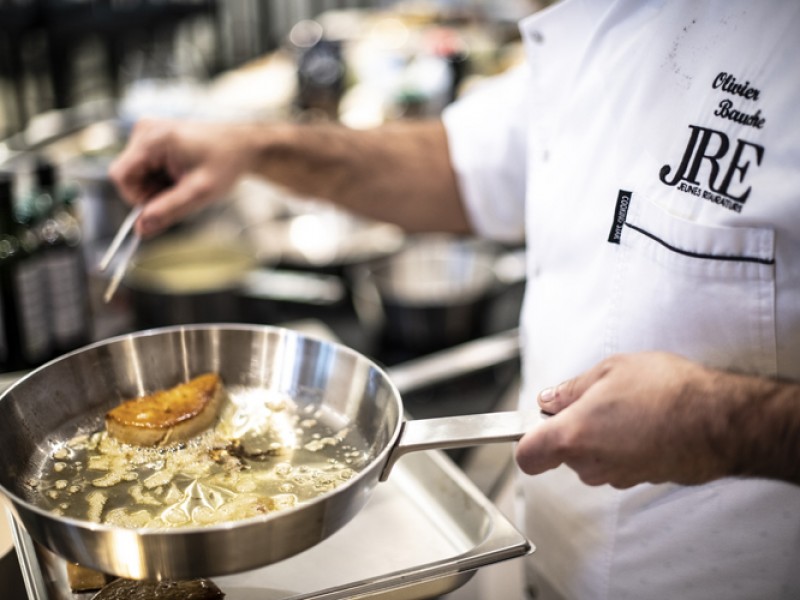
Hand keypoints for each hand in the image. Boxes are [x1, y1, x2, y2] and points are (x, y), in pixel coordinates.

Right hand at [109, 119, 250, 236]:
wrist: (241, 146)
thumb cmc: (225, 162)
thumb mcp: (199, 192)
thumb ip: (169, 210)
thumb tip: (141, 229)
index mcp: (153, 139)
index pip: (121, 176)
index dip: (136, 198)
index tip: (160, 207)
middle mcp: (144, 131)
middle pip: (128, 177)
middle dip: (150, 193)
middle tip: (181, 194)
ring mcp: (148, 133)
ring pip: (137, 175)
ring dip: (157, 188)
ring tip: (185, 183)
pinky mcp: (153, 139)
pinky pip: (145, 169)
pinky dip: (161, 179)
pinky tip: (181, 176)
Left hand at [515, 352, 731, 487]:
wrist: (721, 421)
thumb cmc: (667, 392)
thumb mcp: (610, 371)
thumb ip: (572, 389)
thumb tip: (551, 398)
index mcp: (573, 436)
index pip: (527, 456)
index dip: (527, 438)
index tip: (536, 421)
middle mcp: (591, 465)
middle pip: (563, 453)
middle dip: (572, 428)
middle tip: (597, 400)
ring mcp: (617, 477)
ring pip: (592, 458)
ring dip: (601, 437)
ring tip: (629, 408)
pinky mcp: (641, 481)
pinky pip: (619, 463)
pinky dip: (625, 446)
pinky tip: (647, 422)